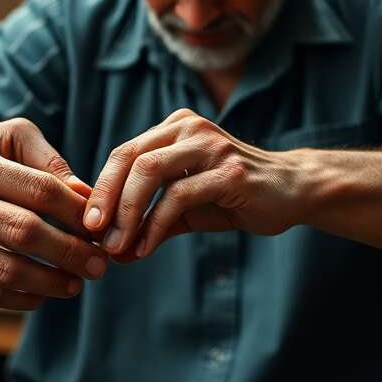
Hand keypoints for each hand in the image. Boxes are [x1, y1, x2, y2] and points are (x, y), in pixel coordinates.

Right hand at [0, 119, 106, 309]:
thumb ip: (41, 158)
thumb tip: (86, 194)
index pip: (41, 188)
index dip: (79, 213)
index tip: (101, 229)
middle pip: (27, 231)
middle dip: (72, 252)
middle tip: (99, 264)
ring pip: (8, 269)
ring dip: (52, 282)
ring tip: (76, 284)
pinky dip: (22, 300)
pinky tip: (42, 296)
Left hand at [82, 109, 304, 259]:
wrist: (295, 191)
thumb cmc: (236, 197)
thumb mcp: (187, 207)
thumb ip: (151, 222)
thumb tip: (115, 252)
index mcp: (175, 128)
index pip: (124, 153)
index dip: (100, 188)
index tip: (86, 223)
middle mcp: (190, 128)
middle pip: (130, 158)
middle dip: (105, 198)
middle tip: (92, 233)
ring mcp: (211, 146)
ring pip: (150, 172)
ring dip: (127, 212)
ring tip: (117, 245)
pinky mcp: (230, 172)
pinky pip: (179, 196)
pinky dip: (156, 225)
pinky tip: (146, 247)